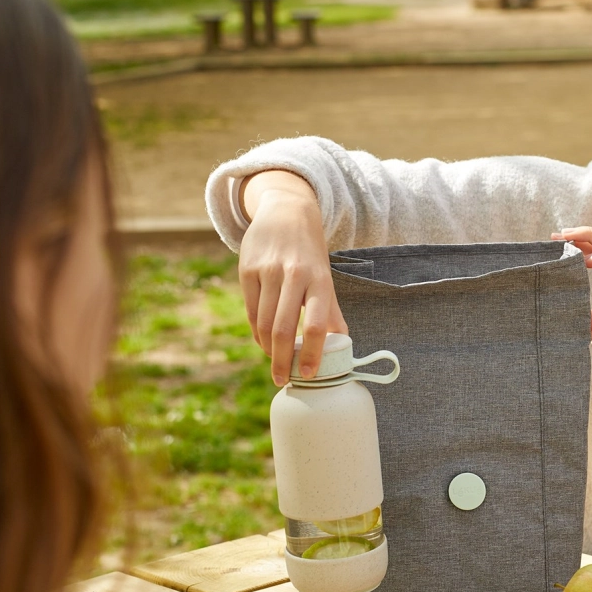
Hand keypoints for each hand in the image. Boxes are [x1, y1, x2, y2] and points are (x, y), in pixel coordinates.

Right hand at [238, 170, 347, 385]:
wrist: (286, 211)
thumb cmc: (310, 253)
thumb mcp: (325, 277)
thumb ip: (331, 311)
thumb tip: (344, 346)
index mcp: (320, 279)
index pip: (317, 324)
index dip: (312, 353)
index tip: (308, 375)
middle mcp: (293, 275)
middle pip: (283, 328)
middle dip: (282, 360)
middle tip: (282, 380)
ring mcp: (267, 272)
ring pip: (262, 323)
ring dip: (267, 349)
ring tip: (275, 362)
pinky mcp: (247, 270)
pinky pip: (250, 311)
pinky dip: (256, 333)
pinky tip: (263, 342)